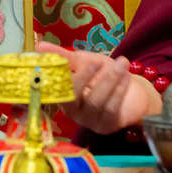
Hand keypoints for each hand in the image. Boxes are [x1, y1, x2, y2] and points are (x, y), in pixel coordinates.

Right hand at [35, 41, 160, 135]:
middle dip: (83, 78)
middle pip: (70, 99)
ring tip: (121, 62)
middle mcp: (72, 111)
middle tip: (97, 62)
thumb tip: (39, 46)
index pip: (54, 88)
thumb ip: (64, 57)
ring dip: (109, 79)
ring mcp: (89, 120)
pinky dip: (119, 90)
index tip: (71, 59)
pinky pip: (110, 108)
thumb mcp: (84, 61)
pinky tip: (126, 76)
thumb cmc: (103, 75)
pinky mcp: (106, 126)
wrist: (132, 91)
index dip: (59, 75)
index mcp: (62, 94)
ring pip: (94, 102)